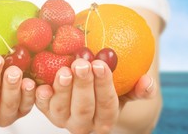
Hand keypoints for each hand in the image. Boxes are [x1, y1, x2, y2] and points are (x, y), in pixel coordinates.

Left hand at [35, 58, 156, 133]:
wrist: (85, 91)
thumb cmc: (106, 88)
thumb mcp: (125, 89)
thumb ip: (139, 89)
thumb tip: (147, 82)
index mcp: (105, 119)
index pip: (107, 104)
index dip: (103, 85)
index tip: (100, 64)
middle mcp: (83, 124)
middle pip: (83, 108)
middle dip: (82, 86)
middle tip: (81, 64)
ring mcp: (62, 119)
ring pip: (61, 109)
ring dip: (62, 90)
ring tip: (63, 70)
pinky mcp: (45, 111)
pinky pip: (40, 107)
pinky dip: (40, 98)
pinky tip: (40, 85)